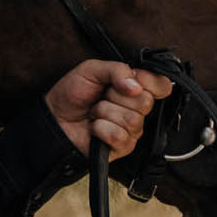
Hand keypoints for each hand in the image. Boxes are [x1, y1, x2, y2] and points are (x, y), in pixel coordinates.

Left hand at [44, 60, 174, 158]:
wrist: (54, 118)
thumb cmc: (73, 94)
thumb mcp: (92, 69)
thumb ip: (116, 69)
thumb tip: (135, 85)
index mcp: (136, 88)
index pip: (162, 85)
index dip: (148, 81)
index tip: (126, 80)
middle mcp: (138, 109)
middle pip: (146, 102)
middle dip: (116, 96)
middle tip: (103, 96)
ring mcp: (132, 130)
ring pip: (132, 120)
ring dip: (105, 113)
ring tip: (95, 112)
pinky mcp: (123, 147)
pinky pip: (119, 135)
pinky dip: (100, 129)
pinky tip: (95, 127)